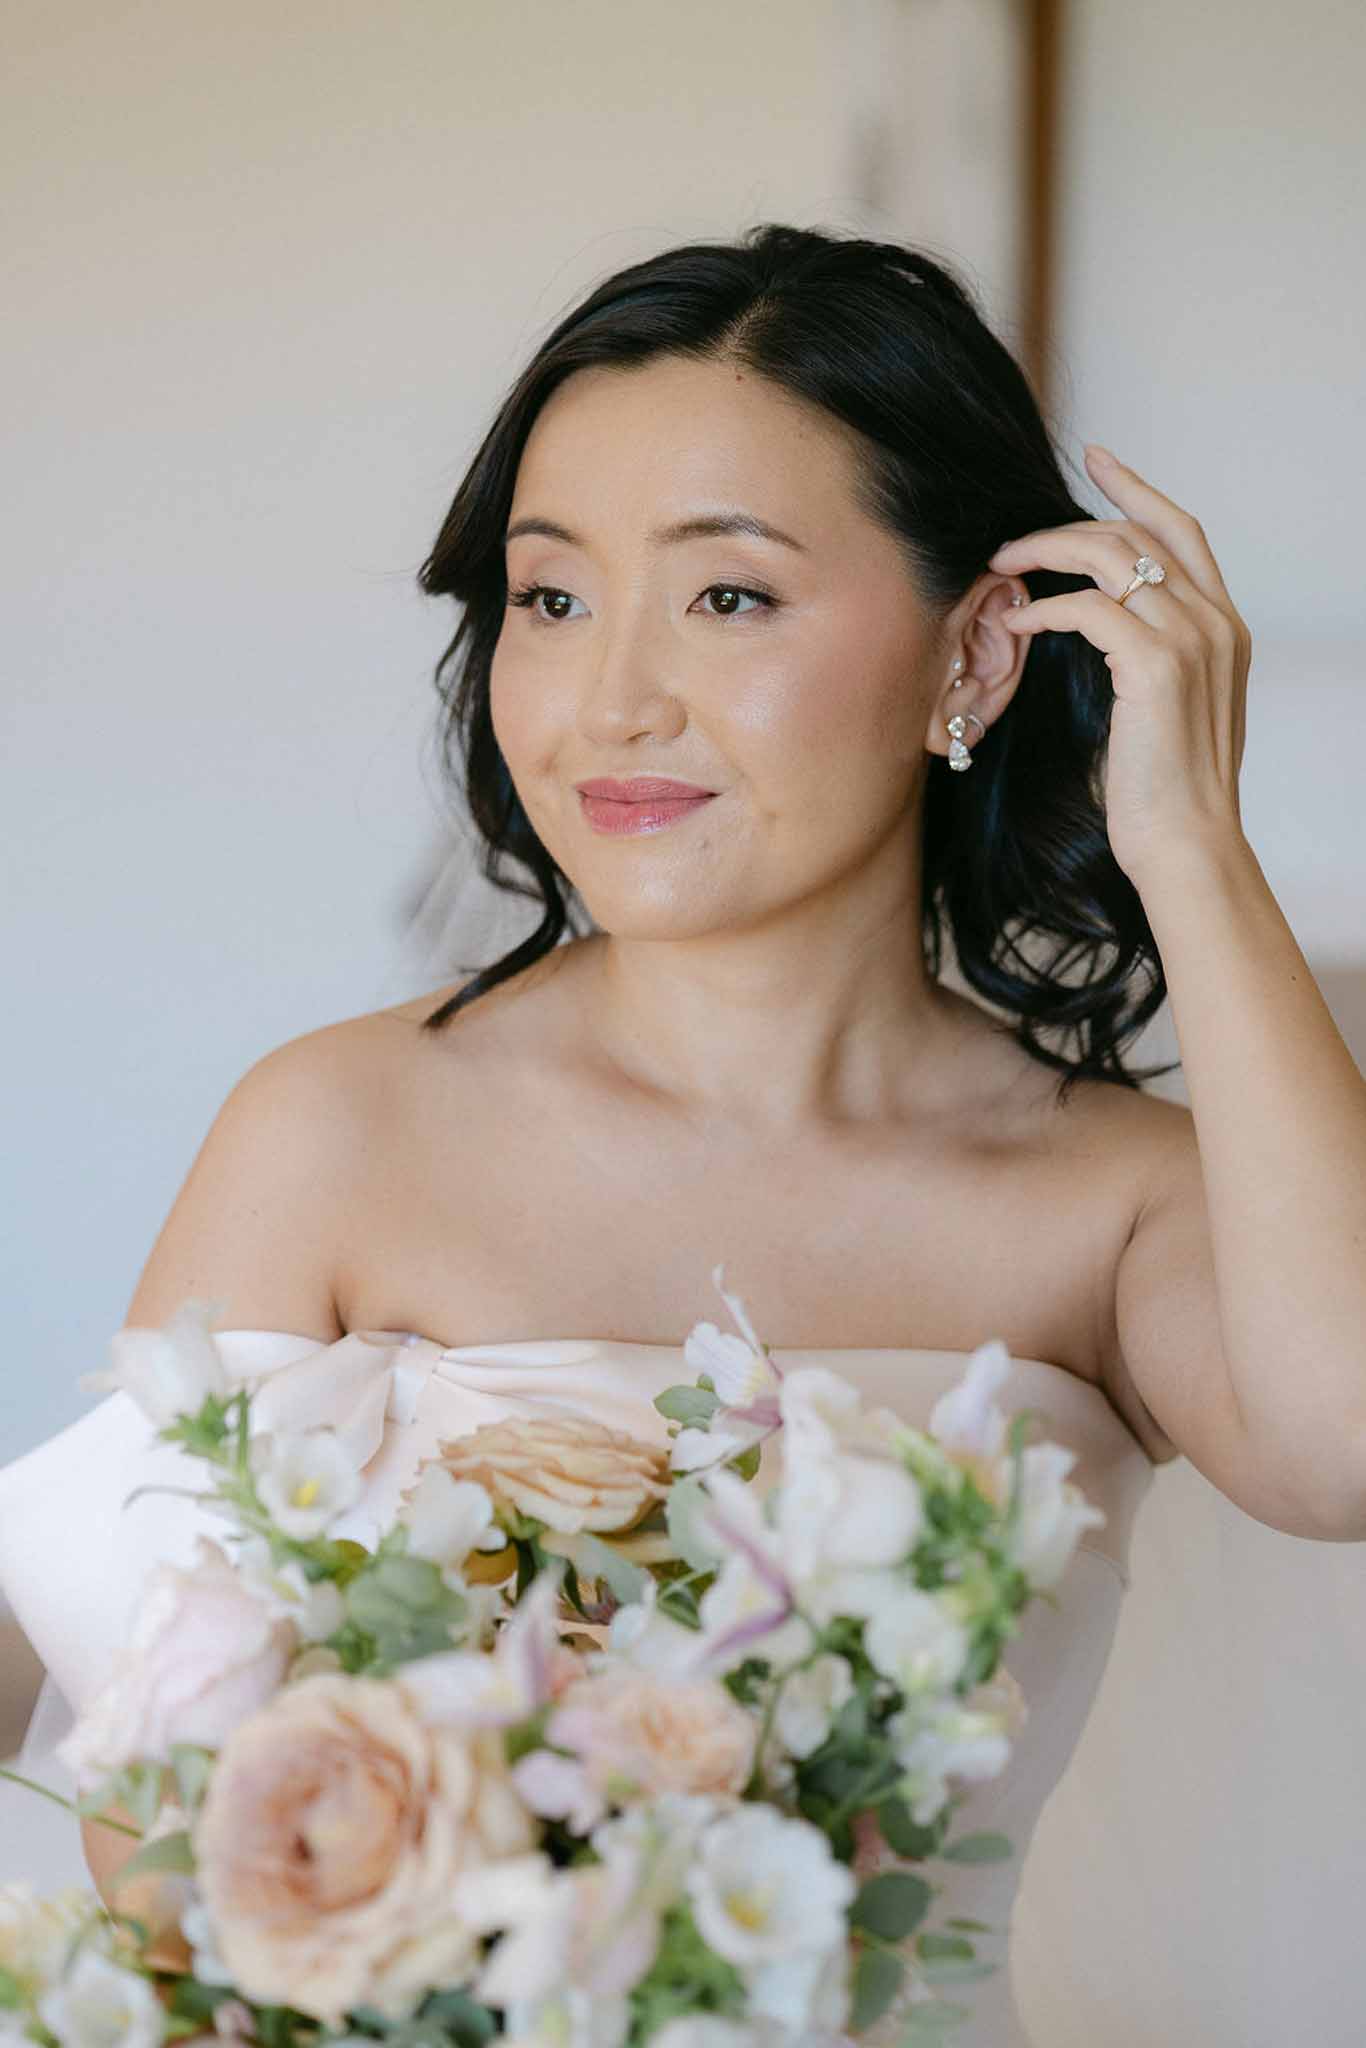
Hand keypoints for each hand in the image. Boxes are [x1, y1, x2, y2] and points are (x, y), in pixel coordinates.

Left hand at [987, 446, 1251, 885]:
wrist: (1188, 843)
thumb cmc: (1165, 791)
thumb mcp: (1167, 708)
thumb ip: (1150, 655)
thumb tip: (1102, 627)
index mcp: (1224, 626)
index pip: (1181, 530)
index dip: (1136, 488)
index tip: (1096, 458)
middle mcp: (1215, 621)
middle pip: (1138, 532)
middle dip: (1068, 523)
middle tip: (1013, 540)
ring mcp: (1191, 639)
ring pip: (1110, 557)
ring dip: (1046, 554)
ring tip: (1002, 569)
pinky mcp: (1156, 665)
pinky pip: (1088, 607)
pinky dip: (1044, 608)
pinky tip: (1016, 624)